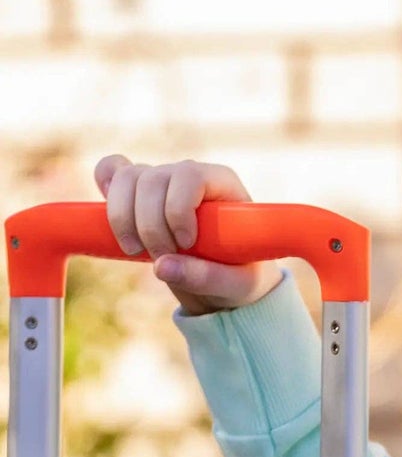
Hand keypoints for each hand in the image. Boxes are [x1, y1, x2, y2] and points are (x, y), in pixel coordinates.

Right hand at [94, 155, 282, 315]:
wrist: (226, 280)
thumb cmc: (241, 276)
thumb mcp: (237, 285)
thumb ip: (207, 278)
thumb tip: (161, 267)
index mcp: (222, 184)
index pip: (190, 175)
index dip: (178, 209)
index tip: (185, 243)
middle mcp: (189, 175)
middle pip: (152, 178)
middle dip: (150, 225)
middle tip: (162, 259)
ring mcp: (161, 181)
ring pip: (125, 177)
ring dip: (122, 218)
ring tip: (137, 251)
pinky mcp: (138, 193)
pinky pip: (111, 171)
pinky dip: (105, 188)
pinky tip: (110, 217)